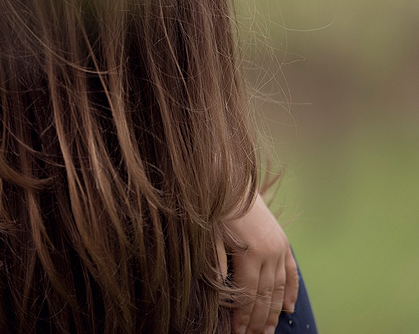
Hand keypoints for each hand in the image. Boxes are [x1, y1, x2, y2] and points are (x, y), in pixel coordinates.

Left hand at [224, 193, 297, 333]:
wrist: (233, 180)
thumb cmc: (216, 207)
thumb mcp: (209, 234)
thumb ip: (216, 262)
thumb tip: (221, 289)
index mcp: (250, 253)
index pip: (248, 294)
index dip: (244, 316)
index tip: (238, 332)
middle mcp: (269, 253)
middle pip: (265, 296)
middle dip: (259, 320)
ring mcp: (279, 247)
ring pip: (280, 287)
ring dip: (275, 312)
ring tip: (269, 331)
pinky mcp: (283, 241)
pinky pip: (290, 271)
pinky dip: (291, 291)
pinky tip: (288, 308)